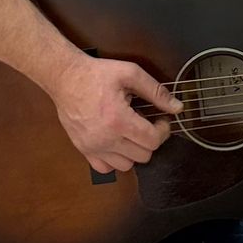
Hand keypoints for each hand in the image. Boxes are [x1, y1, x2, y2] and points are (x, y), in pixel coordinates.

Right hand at [48, 56, 182, 173]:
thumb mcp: (130, 73)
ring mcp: (93, 147)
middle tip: (146, 123)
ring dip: (134, 151)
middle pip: (143, 155)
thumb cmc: (96, 74)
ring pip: (127, 165)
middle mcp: (105, 138)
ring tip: (129, 132)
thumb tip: (177, 107)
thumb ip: (156, 91)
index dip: (163, 130)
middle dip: (150, 139)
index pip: (153, 141)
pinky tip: (116, 142)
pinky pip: (106, 168)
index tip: (161, 120)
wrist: (65, 78)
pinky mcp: (83, 150)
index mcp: (118, 120)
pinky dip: (115, 159)